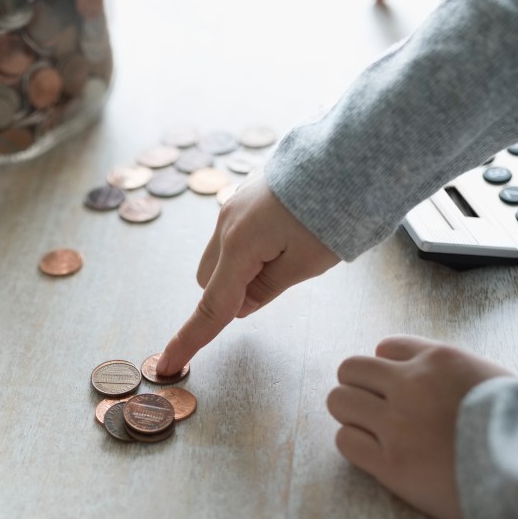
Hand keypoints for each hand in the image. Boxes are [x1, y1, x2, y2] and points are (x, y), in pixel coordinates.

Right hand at [155, 178, 338, 377]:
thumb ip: (266, 289)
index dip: (190, 340)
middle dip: (230, 294)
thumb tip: (242, 304)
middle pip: (211, 279)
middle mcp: (226, 223)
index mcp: (239, 244)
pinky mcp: (246, 195)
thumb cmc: (333, 209)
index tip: (169, 364)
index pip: (211, 306)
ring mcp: (233, 205)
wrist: (348, 154)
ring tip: (291, 251)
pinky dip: (250, 248)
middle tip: (278, 281)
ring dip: (242, 269)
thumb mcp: (307, 263)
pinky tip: (286, 233)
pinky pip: (235, 234)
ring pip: (222, 256)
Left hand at [326, 336, 509, 518]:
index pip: (386, 347)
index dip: (388, 369)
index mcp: (440, 359)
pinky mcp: (390, 464)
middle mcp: (411, 385)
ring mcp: (397, 424)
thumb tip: (438, 380)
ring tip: (375, 434)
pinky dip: (356, 446)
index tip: (400, 390)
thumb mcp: (495, 380)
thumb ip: (457, 374)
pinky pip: (345, 441)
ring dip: (352, 416)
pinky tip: (379, 457)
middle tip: (378, 413)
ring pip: (339, 401)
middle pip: (351, 369)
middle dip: (360, 389)